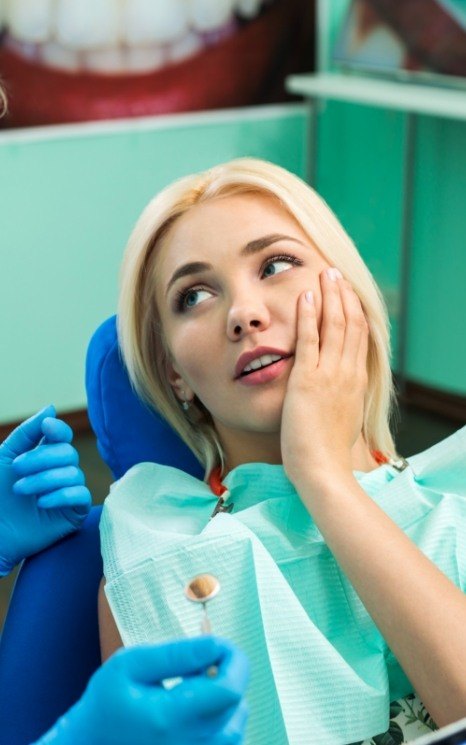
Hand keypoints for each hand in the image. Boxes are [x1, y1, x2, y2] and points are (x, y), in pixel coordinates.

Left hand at [0, 405, 91, 575]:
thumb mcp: (5, 458)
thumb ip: (26, 433)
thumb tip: (51, 408)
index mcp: (45, 456)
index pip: (62, 436)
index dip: (58, 429)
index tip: (46, 427)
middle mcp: (61, 471)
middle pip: (68, 453)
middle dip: (41, 459)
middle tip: (16, 470)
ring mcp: (70, 491)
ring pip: (73, 474)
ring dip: (44, 480)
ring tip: (20, 491)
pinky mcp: (75, 512)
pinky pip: (80, 495)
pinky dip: (60, 495)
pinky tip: (41, 503)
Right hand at [37, 637, 249, 744]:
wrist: (88, 743)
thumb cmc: (106, 701)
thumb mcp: (131, 665)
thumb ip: (175, 655)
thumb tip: (216, 645)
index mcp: (170, 717)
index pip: (228, 690)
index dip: (235, 661)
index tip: (219, 645)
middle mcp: (188, 744)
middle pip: (236, 706)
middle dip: (229, 674)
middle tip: (200, 662)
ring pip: (236, 727)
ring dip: (228, 699)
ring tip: (196, 685)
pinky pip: (226, 742)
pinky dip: (223, 721)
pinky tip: (197, 708)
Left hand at [281, 268, 368, 488]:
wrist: (322, 470)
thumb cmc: (327, 451)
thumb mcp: (342, 418)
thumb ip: (341, 398)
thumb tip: (338, 390)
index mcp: (356, 381)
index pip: (360, 336)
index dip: (354, 310)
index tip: (346, 292)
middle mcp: (348, 373)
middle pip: (351, 323)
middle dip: (343, 294)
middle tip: (335, 272)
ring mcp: (330, 375)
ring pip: (335, 325)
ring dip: (330, 296)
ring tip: (324, 273)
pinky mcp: (308, 379)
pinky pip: (310, 339)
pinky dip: (309, 315)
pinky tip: (305, 296)